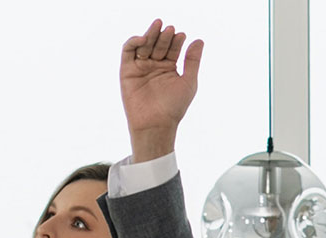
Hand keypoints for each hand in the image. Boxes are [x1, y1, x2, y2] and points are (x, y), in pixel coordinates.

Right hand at [120, 19, 203, 160]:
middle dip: (164, 36)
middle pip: (159, 44)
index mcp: (169, 68)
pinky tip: (144, 38)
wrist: (155, 124)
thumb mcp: (188, 82)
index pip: (173, 48)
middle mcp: (154, 66)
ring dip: (151, 34)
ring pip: (144, 45)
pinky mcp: (127, 71)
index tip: (182, 36)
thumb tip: (199, 40)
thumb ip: (192, 61)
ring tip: (159, 26)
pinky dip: (134, 42)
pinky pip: (128, 51)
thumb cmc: (174, 107)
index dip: (177, 41)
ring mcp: (140, 67)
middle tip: (170, 29)